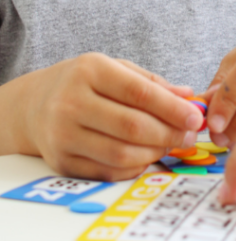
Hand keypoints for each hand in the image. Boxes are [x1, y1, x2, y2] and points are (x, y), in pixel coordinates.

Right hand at [16, 54, 204, 180]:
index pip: (138, 92)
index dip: (171, 107)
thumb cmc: (84, 82)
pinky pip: (106, 171)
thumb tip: (189, 96)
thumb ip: (151, 82)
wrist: (35, 104)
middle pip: (131, 126)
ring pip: (120, 153)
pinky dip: (133, 168)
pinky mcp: (61, 162)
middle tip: (189, 135)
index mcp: (90, 70)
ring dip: (154, 153)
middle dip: (168, 133)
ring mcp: (63, 135)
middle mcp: (72, 102)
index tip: (194, 116)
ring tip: (171, 144)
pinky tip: (147, 157)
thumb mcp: (115, 69)